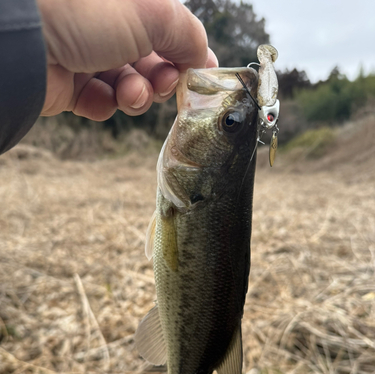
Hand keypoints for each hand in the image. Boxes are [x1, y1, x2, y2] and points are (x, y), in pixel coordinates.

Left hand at [37, 0, 217, 120]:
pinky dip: (107, 105)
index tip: (201, 76)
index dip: (187, 55)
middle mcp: (108, 28)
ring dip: (137, 95)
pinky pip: (100, 103)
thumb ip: (188, 35)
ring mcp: (87, 56)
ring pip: (128, 86)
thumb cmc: (86, 13)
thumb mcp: (153, 14)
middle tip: (164, 85)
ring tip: (131, 93)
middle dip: (163, 79)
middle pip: (151, 63)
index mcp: (129, 5)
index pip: (168, 32)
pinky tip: (103, 99)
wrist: (26, 40)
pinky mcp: (69, 85)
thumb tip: (203, 58)